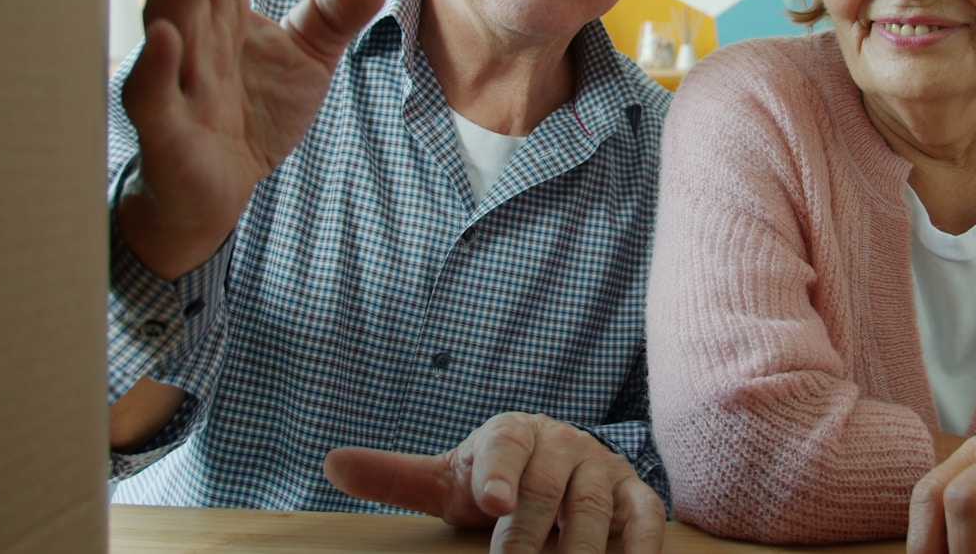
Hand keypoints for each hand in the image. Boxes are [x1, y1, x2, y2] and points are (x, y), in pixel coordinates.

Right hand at [117, 0, 384, 279]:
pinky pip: (153, 92)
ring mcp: (172, 74)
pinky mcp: (164, 126)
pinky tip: (167, 32)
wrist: (212, 193)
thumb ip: (332, 18)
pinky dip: (157, 63)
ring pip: (173, 9)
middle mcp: (191, 29)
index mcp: (222, 6)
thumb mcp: (306, 61)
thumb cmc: (248, 115)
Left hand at [323, 412, 664, 553]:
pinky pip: (646, 516)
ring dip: (578, 547)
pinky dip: (640, 543)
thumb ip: (395, 476)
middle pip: (545, 488)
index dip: (498, 473)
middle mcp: (560, 444)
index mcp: (510, 433)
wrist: (554, 461)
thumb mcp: (446, 478)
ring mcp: (600, 468)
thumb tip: (330, 463)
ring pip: (594, 507)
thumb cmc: (494, 478)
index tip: (490, 502)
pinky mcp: (634, 494)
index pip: (504, 447)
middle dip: (528, 533)